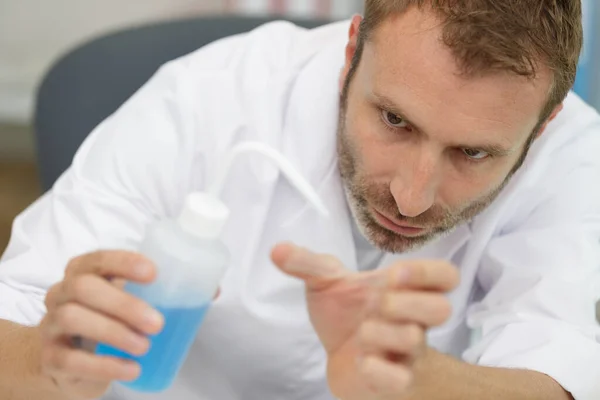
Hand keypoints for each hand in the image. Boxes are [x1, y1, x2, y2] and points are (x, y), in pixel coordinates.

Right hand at [38, 251, 163, 399]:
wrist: (67, 361)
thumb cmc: (106, 319)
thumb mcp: (125, 300)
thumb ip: (159, 292)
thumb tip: (210, 290)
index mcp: (83, 271)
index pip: (99, 258)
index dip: (124, 262)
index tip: (153, 274)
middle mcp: (62, 292)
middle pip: (84, 287)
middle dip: (123, 304)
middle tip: (157, 323)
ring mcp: (51, 324)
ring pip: (72, 318)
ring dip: (113, 332)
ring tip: (144, 347)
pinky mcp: (49, 357)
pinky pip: (70, 359)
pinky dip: (104, 365)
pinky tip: (130, 369)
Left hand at [271, 243, 458, 399]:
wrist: (343, 360)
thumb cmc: (346, 316)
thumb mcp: (326, 283)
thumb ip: (306, 264)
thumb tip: (277, 249)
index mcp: (403, 290)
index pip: (445, 276)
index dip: (428, 273)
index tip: (394, 274)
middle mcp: (413, 320)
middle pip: (442, 308)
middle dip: (406, 303)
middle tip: (376, 304)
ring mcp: (407, 354)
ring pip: (414, 340)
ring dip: (378, 332)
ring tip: (361, 333)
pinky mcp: (396, 383)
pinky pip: (398, 379)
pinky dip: (374, 368)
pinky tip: (361, 360)